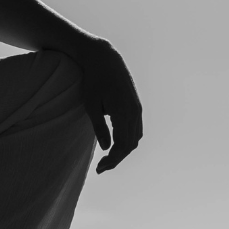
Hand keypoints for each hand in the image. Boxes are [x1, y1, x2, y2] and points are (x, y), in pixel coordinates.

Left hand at [75, 38, 143, 172]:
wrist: (104, 58)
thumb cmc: (93, 80)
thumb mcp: (91, 104)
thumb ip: (99, 127)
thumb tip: (107, 147)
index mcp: (123, 112)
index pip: (122, 145)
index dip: (112, 160)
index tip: (100, 169)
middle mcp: (134, 111)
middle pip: (130, 145)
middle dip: (117, 159)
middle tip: (101, 167)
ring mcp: (137, 108)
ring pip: (135, 138)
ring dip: (123, 151)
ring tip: (108, 158)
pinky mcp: (136, 106)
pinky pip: (136, 129)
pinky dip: (128, 140)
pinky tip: (116, 144)